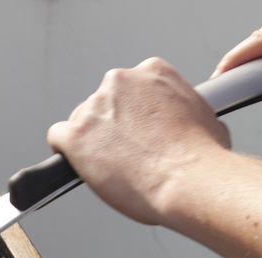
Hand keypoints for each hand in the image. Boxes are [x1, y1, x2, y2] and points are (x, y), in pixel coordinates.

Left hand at [46, 58, 230, 225]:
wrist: (190, 180)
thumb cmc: (202, 156)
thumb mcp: (203, 116)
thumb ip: (179, 110)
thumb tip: (179, 122)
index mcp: (152, 72)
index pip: (128, 89)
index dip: (131, 115)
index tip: (135, 131)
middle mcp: (120, 83)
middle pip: (102, 104)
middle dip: (110, 128)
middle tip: (125, 153)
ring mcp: (94, 108)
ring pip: (80, 122)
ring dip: (91, 142)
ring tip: (113, 167)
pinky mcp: (74, 136)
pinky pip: (57, 138)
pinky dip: (65, 153)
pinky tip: (78, 166)